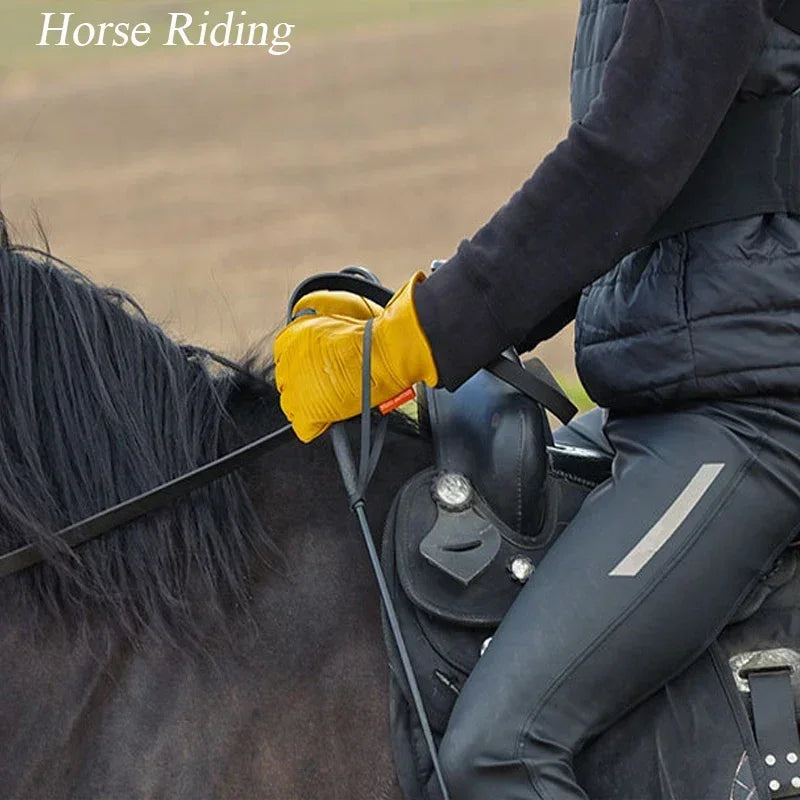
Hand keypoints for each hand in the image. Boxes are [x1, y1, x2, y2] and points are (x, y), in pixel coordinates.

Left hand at [274, 273, 437, 441]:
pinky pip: (303, 429)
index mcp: (292, 337)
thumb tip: (325, 349)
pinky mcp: (307, 411)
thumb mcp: (338, 325)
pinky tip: (331, 418)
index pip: (284, 361)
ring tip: (333, 401)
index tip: (318, 373)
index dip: (303, 369)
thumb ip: (321, 339)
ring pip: (292, 407)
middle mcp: (289, 361)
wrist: (384, 352)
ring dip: (310, 406)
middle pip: (287, 384)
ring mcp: (296, 388)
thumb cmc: (372, 337)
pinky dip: (316, 427)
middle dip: (305, 387)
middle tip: (329, 387)